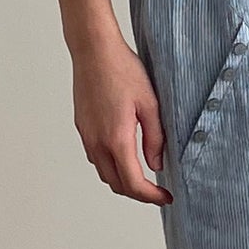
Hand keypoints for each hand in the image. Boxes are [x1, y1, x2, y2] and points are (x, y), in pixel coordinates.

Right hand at [72, 36, 170, 204]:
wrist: (94, 51)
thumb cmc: (124, 70)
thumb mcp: (150, 104)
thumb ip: (155, 138)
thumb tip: (156, 165)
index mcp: (116, 139)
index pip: (133, 183)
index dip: (151, 197)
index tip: (167, 197)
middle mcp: (97, 142)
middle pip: (116, 184)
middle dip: (138, 193)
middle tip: (158, 190)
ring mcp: (86, 135)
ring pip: (103, 173)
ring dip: (122, 180)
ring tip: (143, 174)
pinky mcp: (82, 127)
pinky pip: (95, 157)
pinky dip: (110, 165)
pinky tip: (124, 154)